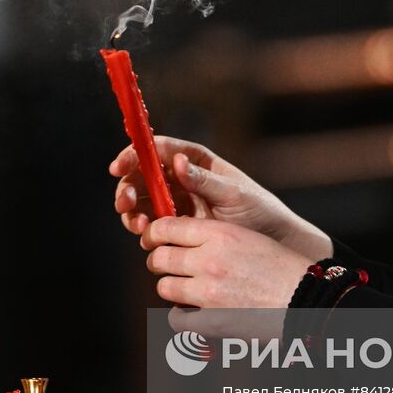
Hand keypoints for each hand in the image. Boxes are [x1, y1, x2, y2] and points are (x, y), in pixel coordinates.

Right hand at [109, 136, 332, 261]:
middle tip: (126, 203)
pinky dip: (143, 228)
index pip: (158, 149)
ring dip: (133, 210)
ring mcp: (178, 203)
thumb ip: (204, 180)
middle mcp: (182, 178)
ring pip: (142, 200)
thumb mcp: (234, 194)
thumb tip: (177, 161)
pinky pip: (152, 223)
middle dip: (128, 187)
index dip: (135, 154)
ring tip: (139, 225)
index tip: (121, 166)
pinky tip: (147, 236)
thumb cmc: (259, 211)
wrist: (272, 243)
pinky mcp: (177, 226)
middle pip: (143, 175)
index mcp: (196, 161)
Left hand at [142, 216, 313, 310]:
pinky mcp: (212, 322)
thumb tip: (184, 241)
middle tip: (166, 267)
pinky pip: (176, 319)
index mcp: (220, 234)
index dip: (155, 234)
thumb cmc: (283, 268)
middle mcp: (210, 260)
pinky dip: (181, 317)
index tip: (156, 240)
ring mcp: (209, 292)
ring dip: (172, 288)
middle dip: (159, 261)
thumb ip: (216, 238)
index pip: (167, 227)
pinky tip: (192, 314)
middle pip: (159, 258)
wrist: (308, 300)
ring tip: (184, 290)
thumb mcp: (249, 239)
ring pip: (165, 287)